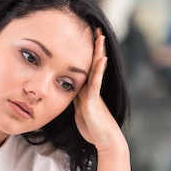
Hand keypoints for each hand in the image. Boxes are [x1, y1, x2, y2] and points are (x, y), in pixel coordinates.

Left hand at [73, 29, 124, 152]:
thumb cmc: (93, 130)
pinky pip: (96, 82)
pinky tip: (101, 58)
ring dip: (97, 52)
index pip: (84, 68)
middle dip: (93, 47)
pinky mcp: (94, 100)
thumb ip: (75, 100)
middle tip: (95, 29)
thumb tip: (66, 92)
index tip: (84, 39)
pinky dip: (98, 70)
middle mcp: (92, 89)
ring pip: (95, 68)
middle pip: (92, 63)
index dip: (84, 54)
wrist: (105, 141)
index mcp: (87, 91)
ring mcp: (94, 93)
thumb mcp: (79, 112)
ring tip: (99, 35)